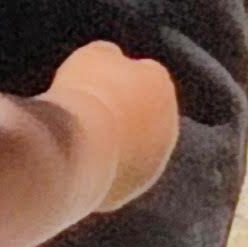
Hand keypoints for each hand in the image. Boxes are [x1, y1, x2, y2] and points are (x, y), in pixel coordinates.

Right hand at [50, 38, 180, 211]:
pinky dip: (102, 171)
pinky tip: (79, 166)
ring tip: (83, 145)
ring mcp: (151, 162)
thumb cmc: (85, 95)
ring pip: (133, 150)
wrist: (79, 147)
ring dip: (116, 146)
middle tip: (91, 115)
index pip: (144, 76)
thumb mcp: (93, 56)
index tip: (98, 83)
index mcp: (161, 85)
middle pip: (143, 117)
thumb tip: (110, 61)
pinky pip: (114, 176)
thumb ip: (109, 57)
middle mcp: (168, 125)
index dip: (120, 79)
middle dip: (124, 115)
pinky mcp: (130, 190)